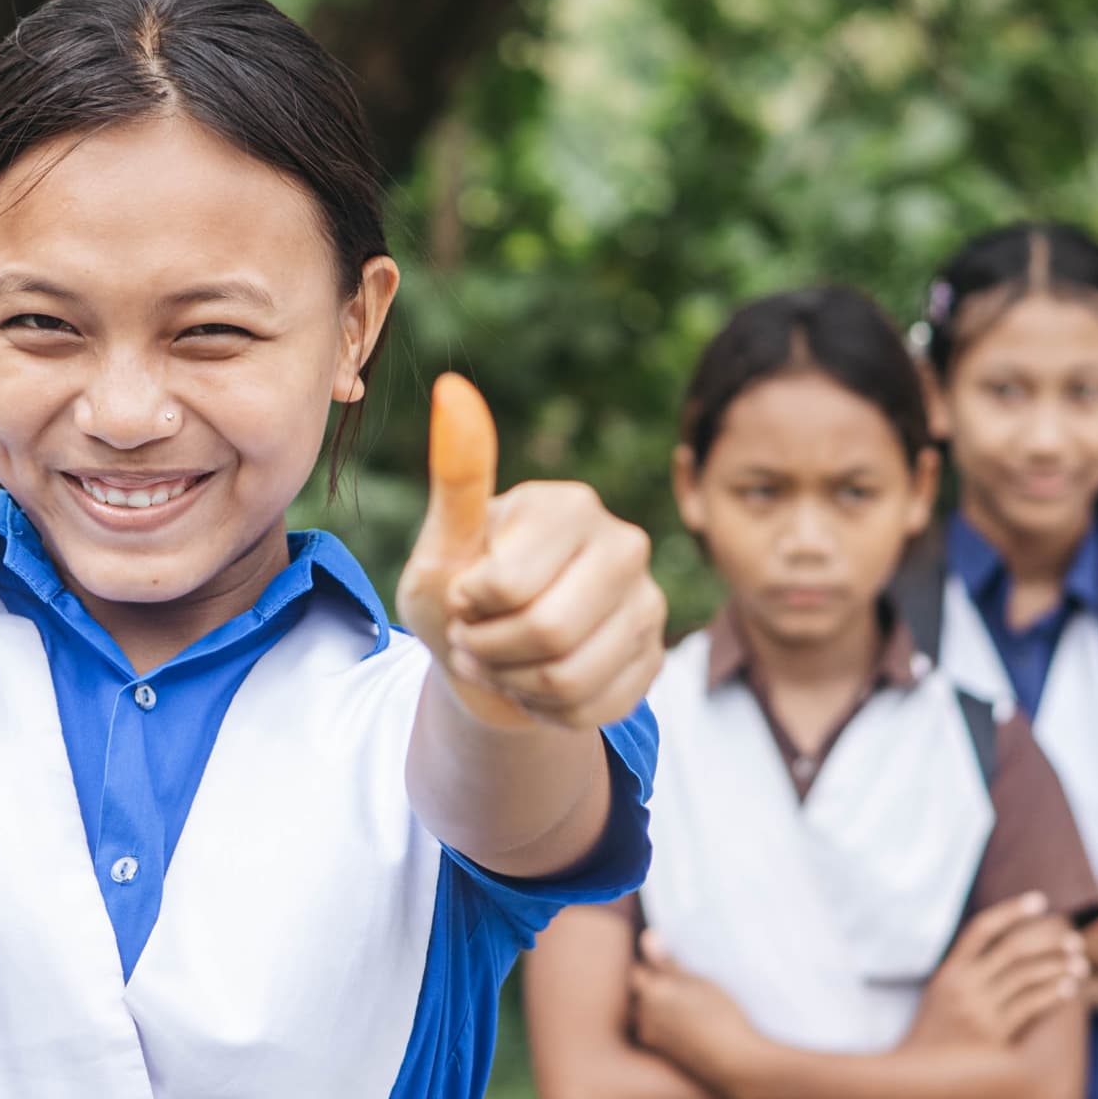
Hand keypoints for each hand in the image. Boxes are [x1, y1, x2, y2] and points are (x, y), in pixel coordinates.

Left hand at [396, 376, 664, 732]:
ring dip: (513, 686)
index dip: (468, 608)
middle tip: (473, 641)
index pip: (507, 584)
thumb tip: (451, 387)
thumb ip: (457, 476)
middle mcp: (623, 544)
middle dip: (490, 653)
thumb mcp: (444, 541)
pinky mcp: (653, 656)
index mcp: (570, 505)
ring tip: (498, 663)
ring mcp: (647, 602)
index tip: (462, 597)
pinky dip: (545, 712)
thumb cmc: (460, 587)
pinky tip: (533, 686)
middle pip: (548, 632)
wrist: (491, 654)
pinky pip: (595, 709)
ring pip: (571, 678)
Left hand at [625, 933, 770, 1097]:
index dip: (652, 968)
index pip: (637, 971)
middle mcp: (644, 1016)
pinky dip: (664, 1028)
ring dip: (656, 1010)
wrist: (736, 1063)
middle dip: (652, 989)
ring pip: (644, 1015)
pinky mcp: (661, 1054)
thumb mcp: (699, 982)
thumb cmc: (721, 1016)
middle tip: (680, 989)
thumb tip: (647, 936)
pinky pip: (655, 1033)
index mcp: (652, 992)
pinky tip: (687, 1028)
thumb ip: (667, 962)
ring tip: (686, 1010)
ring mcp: (651, 1037)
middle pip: (638, 995)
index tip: (669, 968)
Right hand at [907, 892, 1088, 1049]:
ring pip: (1028, 977)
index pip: (982, 928)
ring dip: (1058, 966)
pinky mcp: (995, 1036)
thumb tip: (1007, 945)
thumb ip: (967, 970)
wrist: (920, 1079)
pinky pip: (1032, 1006)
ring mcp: (979, 1011)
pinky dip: (1054, 993)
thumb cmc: (936, 1033)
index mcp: (949, 971)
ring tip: (1079, 963)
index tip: (1040, 900)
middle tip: (1074, 938)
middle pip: (1013, 949)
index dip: (1012, 910)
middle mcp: (964, 986)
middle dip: (1048, 939)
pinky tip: (1069, 988)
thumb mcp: (941, 994)